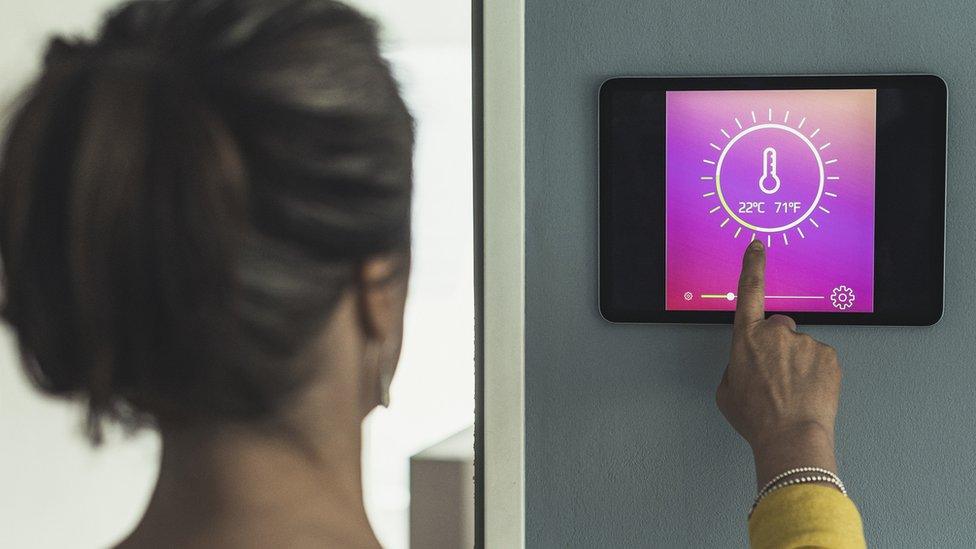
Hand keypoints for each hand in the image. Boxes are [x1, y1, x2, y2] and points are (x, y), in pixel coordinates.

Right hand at [716, 240, 842, 488]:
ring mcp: (805, 343)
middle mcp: (776, 333)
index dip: (752, 265)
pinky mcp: (829, 356)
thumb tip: (747, 365)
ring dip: (798, 364)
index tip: (756, 247)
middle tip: (776, 377)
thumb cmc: (756, 418)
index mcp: (746, 338)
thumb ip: (735, 367)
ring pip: (801, 347)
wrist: (791, 436)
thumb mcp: (726, 391)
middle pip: (779, 329)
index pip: (749, 291)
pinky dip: (817, 374)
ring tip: (792, 393)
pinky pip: (821, 360)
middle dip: (779, 346)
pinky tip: (809, 393)